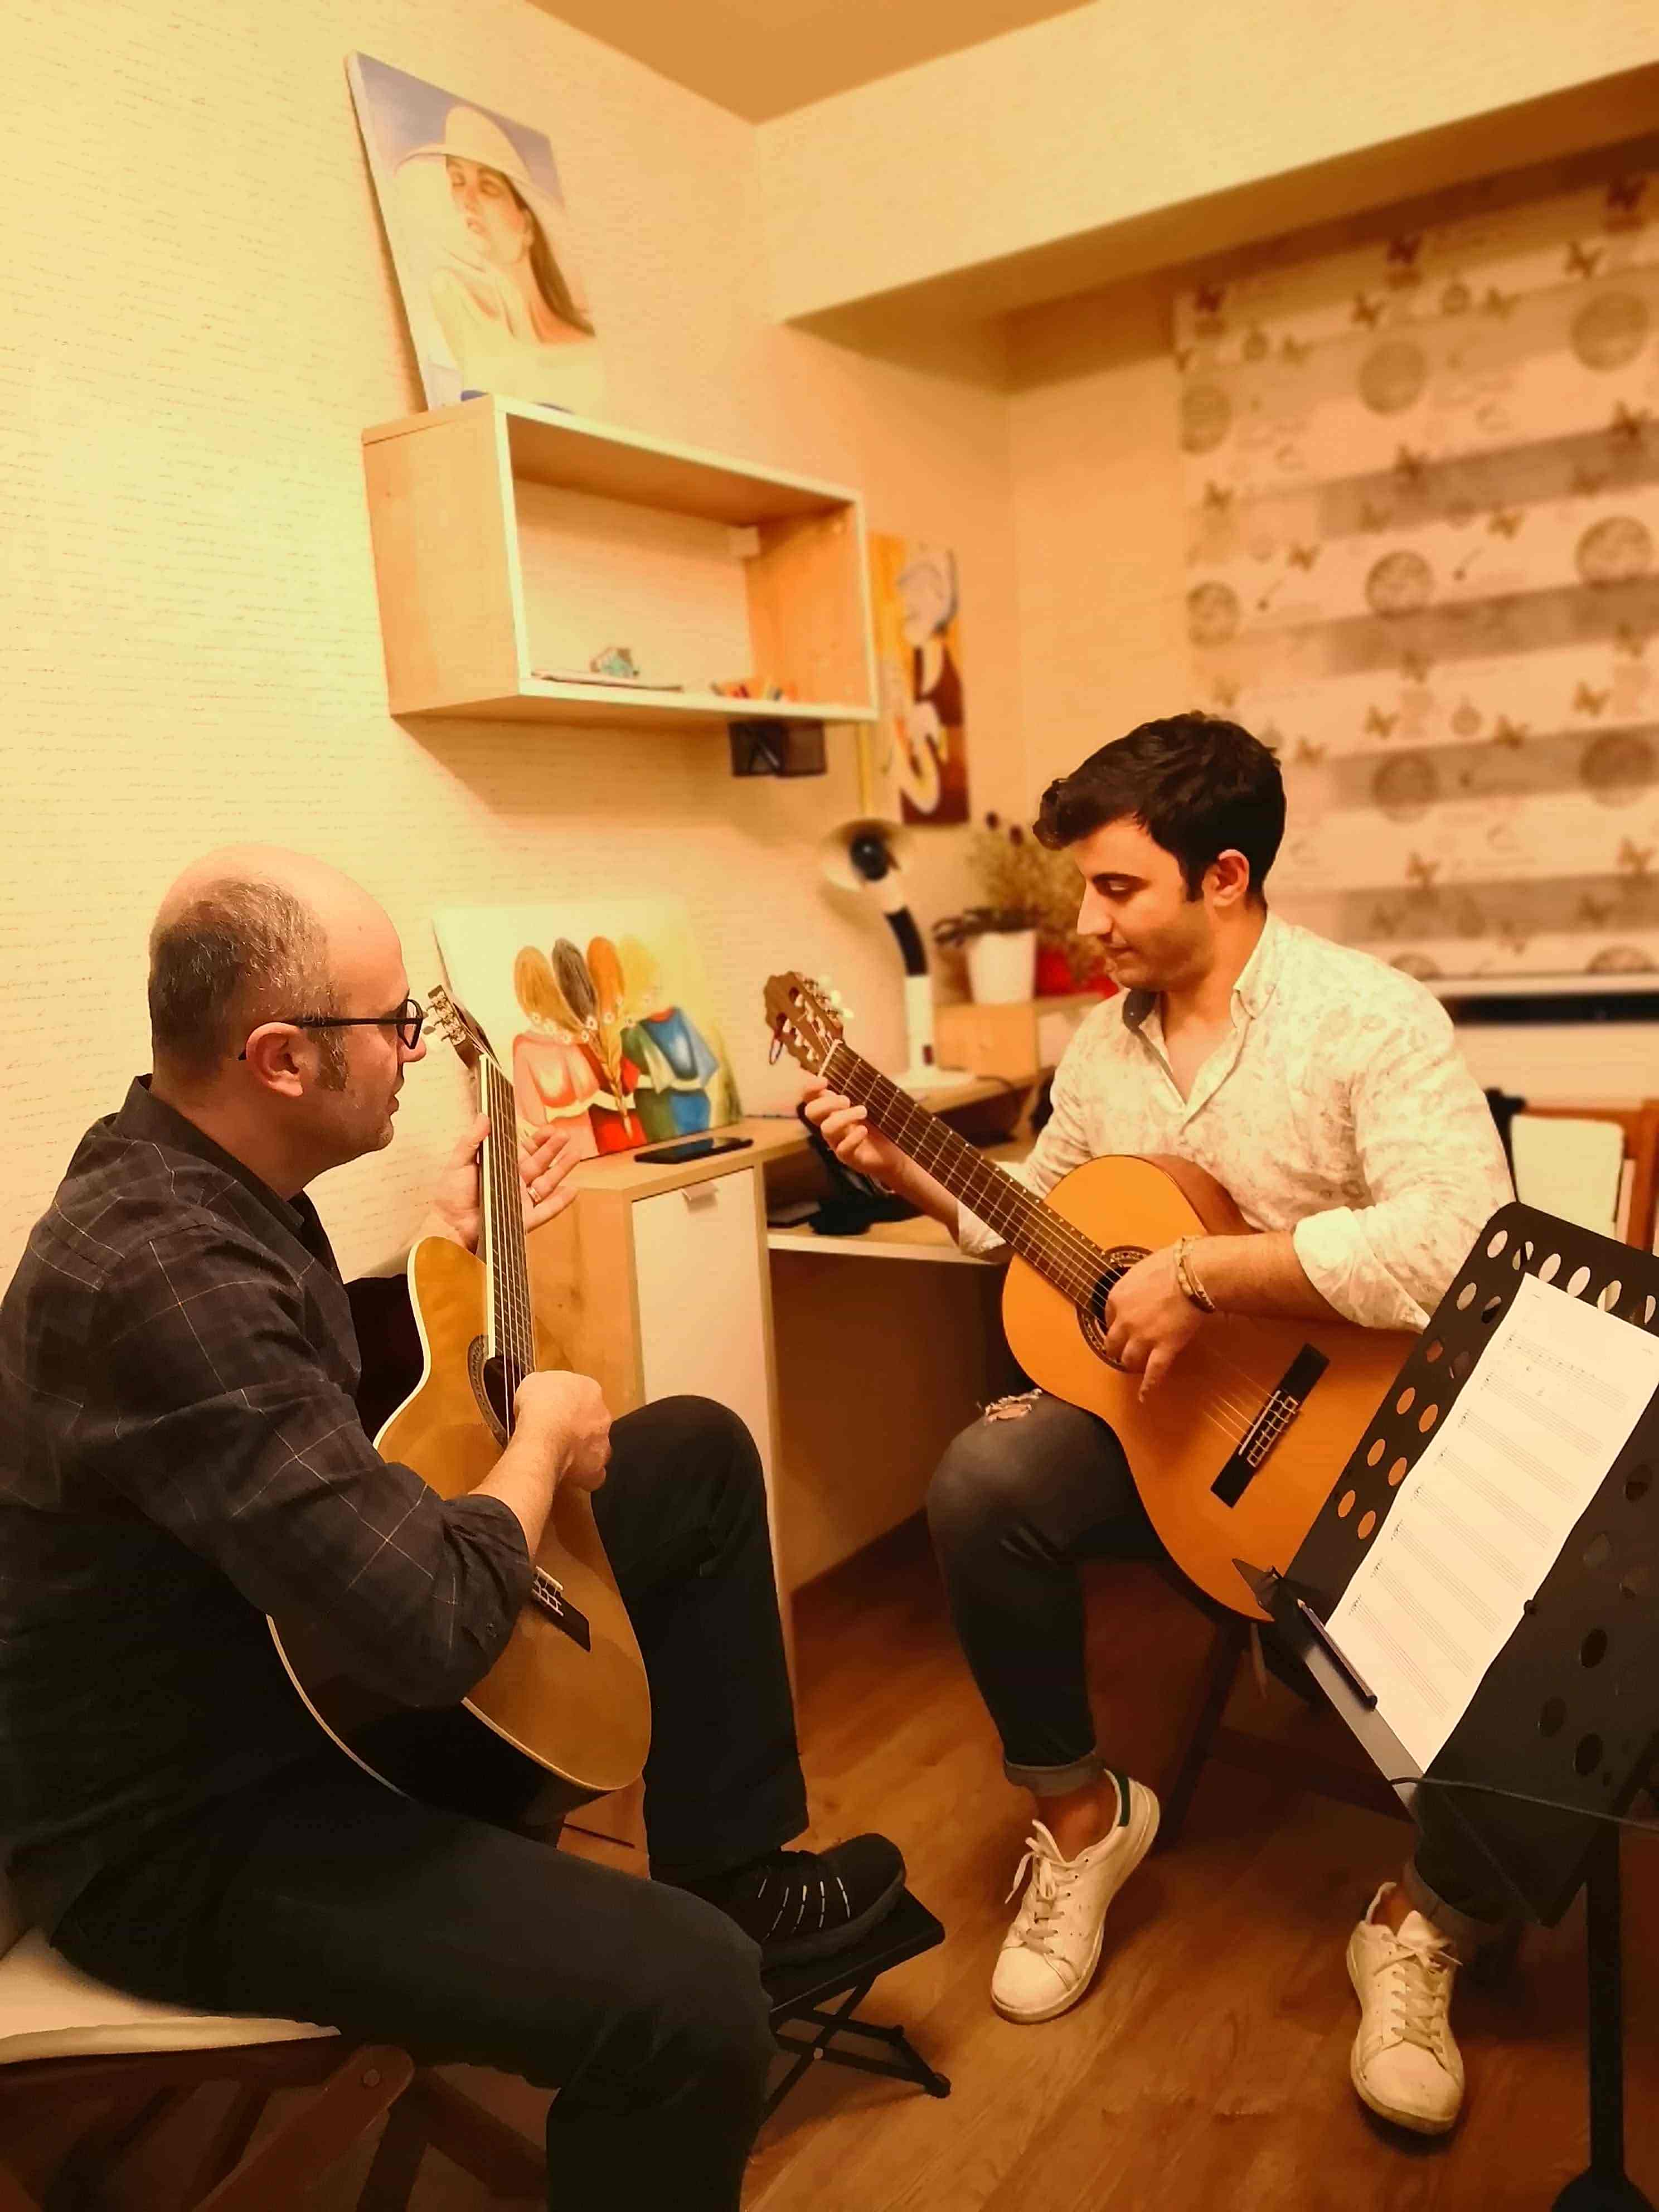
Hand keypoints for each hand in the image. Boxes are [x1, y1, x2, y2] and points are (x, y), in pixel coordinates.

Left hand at [426, 1115, 583, 1253]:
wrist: (451, 1226)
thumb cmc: (451, 1196)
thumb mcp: (459, 1162)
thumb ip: (471, 1140)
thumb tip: (484, 1116)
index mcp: (500, 1168)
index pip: (523, 1150)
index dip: (537, 1139)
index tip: (548, 1128)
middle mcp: (514, 1183)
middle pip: (539, 1163)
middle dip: (552, 1148)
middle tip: (564, 1134)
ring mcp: (521, 1201)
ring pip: (547, 1182)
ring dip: (561, 1168)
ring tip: (575, 1154)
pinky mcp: (525, 1219)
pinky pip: (547, 1210)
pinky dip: (561, 1201)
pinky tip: (573, 1190)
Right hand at [513, 1370, 610, 1491]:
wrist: (543, 1435)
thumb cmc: (538, 1406)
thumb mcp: (533, 1383)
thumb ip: (545, 1388)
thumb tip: (542, 1395)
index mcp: (590, 1390)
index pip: (583, 1395)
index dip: (567, 1405)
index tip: (552, 1411)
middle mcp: (603, 1415)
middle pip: (593, 1422)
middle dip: (578, 1428)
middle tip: (556, 1434)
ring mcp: (603, 1443)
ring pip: (596, 1447)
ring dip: (582, 1451)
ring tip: (560, 1456)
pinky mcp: (596, 1469)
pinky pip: (593, 1474)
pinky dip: (583, 1476)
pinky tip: (568, 1476)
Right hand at [801, 1076, 905, 1186]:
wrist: (895, 1153)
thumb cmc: (882, 1124)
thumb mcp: (875, 1101)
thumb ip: (865, 1086)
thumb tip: (865, 1065)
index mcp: (833, 1108)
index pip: (810, 1097)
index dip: (810, 1088)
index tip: (824, 1081)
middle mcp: (831, 1124)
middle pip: (811, 1112)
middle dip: (827, 1103)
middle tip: (847, 1101)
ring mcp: (837, 1141)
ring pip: (826, 1129)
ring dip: (843, 1117)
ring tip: (863, 1111)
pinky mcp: (848, 1157)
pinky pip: (842, 1149)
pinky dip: (852, 1138)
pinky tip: (864, 1131)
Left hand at [1101, 1244, 1204, 1398]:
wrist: (1192, 1273)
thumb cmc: (1172, 1264)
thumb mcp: (1143, 1268)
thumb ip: (1136, 1284)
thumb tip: (1142, 1286)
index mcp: (1117, 1298)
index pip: (1108, 1318)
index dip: (1116, 1324)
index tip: (1121, 1327)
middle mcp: (1125, 1321)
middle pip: (1113, 1344)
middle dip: (1117, 1349)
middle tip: (1121, 1352)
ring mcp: (1143, 1337)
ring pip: (1129, 1360)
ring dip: (1131, 1364)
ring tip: (1134, 1367)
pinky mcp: (1163, 1348)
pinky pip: (1153, 1372)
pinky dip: (1148, 1386)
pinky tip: (1144, 1395)